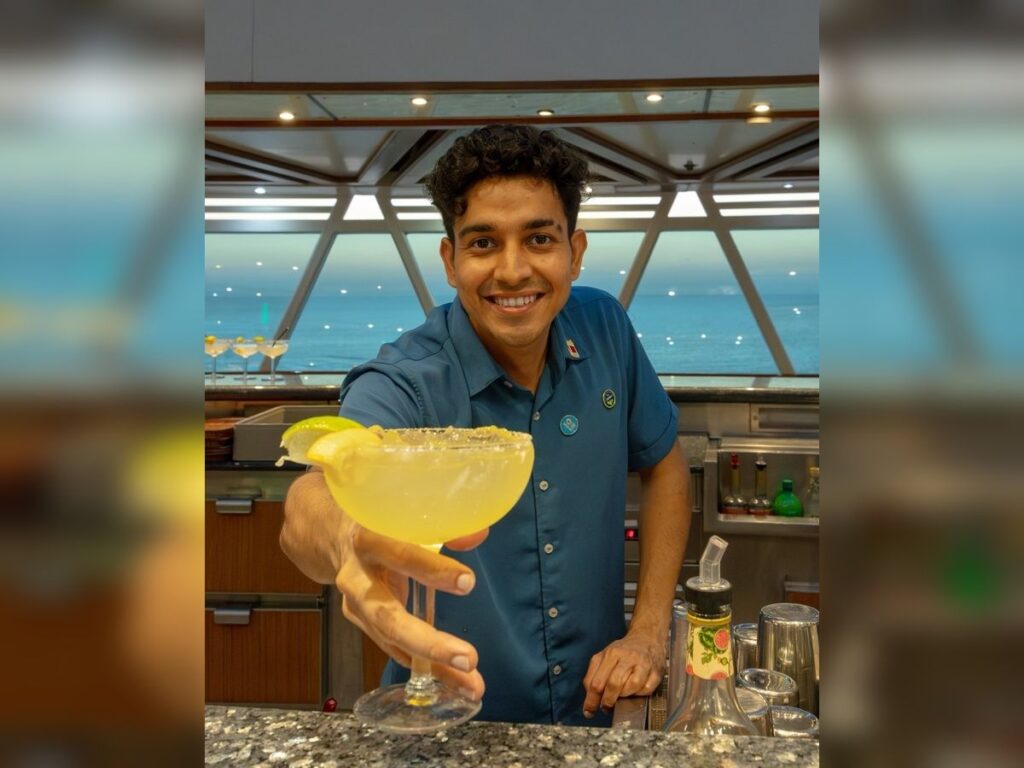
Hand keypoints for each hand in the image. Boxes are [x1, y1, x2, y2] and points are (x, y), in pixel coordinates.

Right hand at [336, 521, 488, 699]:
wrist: (332, 535)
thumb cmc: (377, 520)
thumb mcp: (402, 514)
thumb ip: (443, 524)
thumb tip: (479, 532)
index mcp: (367, 539)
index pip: (400, 554)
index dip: (432, 569)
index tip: (467, 582)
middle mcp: (357, 577)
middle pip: (388, 616)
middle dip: (429, 642)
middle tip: (468, 658)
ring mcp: (356, 605)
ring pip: (393, 640)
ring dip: (433, 664)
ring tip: (471, 682)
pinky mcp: (363, 623)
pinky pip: (394, 647)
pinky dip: (425, 665)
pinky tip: (455, 680)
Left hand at [582, 629, 664, 717]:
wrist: (647, 638)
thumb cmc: (624, 652)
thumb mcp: (604, 657)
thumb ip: (594, 674)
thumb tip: (590, 696)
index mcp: (610, 654)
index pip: (596, 682)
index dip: (591, 700)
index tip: (588, 711)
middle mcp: (626, 657)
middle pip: (613, 685)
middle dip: (607, 701)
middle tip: (606, 707)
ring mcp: (642, 664)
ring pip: (630, 687)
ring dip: (624, 697)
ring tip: (622, 697)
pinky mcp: (656, 671)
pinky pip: (646, 689)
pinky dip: (639, 694)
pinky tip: (636, 692)